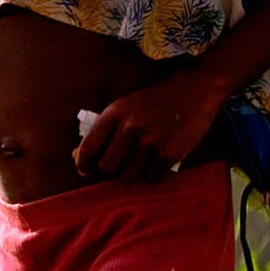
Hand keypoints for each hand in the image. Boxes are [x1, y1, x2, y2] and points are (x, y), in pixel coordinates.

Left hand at [74, 72, 228, 182]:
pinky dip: (151, 175)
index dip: (83, 163)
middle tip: (120, 164)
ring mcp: (150, 142)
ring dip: (131, 174)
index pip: (89, 147)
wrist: (193, 91)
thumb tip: (77, 157)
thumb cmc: (153, 103)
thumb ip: (103, 130)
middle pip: (107, 166)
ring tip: (139, 162)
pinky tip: (156, 163)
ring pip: (128, 176)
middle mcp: (130, 128)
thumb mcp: (124, 107)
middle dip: (111, 168)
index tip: (85, 170)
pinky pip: (150, 178)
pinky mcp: (169, 154)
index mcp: (114, 114)